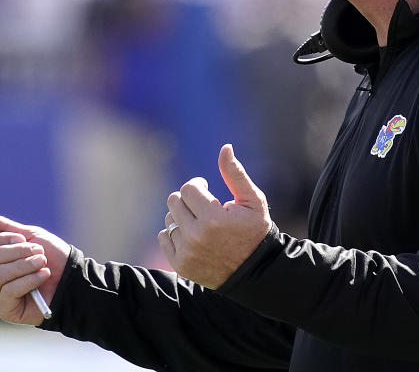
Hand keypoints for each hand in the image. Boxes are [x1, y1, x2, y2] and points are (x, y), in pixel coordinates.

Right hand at [0, 207, 71, 324]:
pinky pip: (8, 291)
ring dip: (25, 266)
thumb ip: (3, 226)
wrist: (71, 277)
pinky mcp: (5, 309)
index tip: (21, 238)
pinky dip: (29, 280)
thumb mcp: (30, 236)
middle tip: (39, 252)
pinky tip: (43, 276)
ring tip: (42, 263)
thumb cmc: (52, 256)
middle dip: (18, 252)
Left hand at [158, 144, 271, 288]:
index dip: (198, 185)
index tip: (207, 188)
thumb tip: (225, 148)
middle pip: (174, 201)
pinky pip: (163, 237)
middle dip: (189, 199)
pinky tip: (193, 235)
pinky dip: (175, 233)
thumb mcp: (252, 201)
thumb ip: (235, 174)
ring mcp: (186, 253)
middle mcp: (196, 236)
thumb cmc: (255, 232)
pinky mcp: (180, 264)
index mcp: (214, 218)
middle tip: (204, 205)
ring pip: (169, 219)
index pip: (188, 189)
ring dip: (182, 216)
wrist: (255, 272)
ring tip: (200, 222)